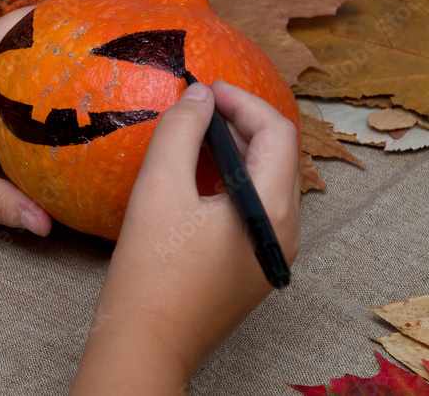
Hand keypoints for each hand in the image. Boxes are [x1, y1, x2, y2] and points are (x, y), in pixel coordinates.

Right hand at [71, 80, 300, 392]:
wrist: (146, 343)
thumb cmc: (152, 269)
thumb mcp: (159, 188)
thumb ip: (181, 131)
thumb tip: (199, 95)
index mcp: (273, 210)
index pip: (278, 133)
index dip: (243, 101)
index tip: (204, 88)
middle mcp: (285, 232)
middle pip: (276, 157)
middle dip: (239, 123)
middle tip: (195, 106)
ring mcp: (269, 253)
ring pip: (264, 183)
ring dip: (233, 152)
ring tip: (190, 136)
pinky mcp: (250, 267)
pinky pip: (251, 209)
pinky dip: (227, 181)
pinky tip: (191, 179)